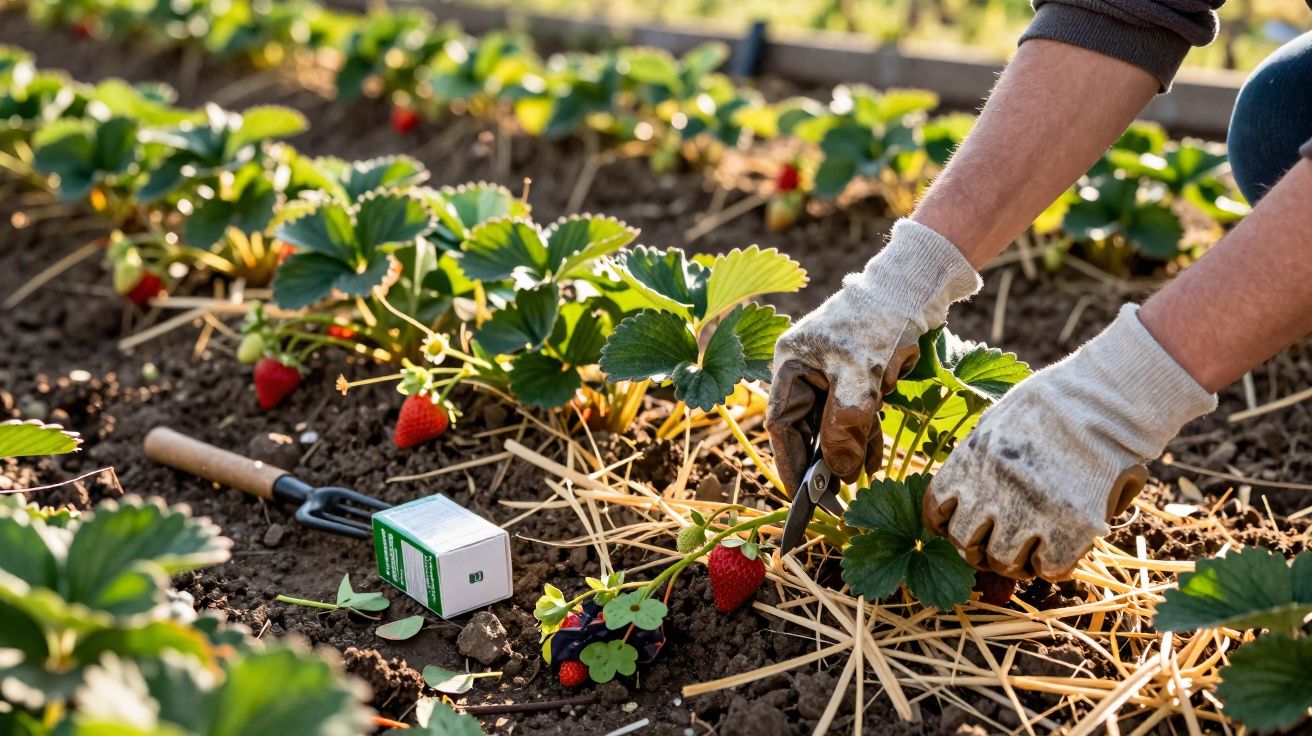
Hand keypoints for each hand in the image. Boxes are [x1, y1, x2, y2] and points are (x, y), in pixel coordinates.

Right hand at [767, 220, 980, 492]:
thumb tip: (839, 472)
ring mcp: (829, 372)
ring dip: (844, 453)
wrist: (914, 288)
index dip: (790, 462)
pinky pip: (851, 414)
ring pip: (830, 423)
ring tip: (858, 484)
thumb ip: (845, 427)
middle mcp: (803, 369)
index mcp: (790, 364)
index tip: (803, 497)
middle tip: (834, 498)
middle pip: (804, 426)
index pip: (781, 423)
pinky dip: (861, 437)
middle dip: (820, 462)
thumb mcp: (861, 380)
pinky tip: (873, 462)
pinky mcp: (854, 375)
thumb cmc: (880, 325)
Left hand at [924, 305, 1216, 579]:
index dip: (945, 524)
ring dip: (1015, 561)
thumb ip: (979, 459)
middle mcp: (992, 490)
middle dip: (978, 548)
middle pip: (965, 543)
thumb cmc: (1054, 404)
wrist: (1105, 398)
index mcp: (971, 461)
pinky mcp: (1070, 527)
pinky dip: (1052, 565)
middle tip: (997, 543)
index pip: (935, 510)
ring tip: (1032, 549)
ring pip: (1003, 562)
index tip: (960, 526)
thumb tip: (970, 495)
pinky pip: (1048, 568)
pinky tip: (1061, 549)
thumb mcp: (998, 423)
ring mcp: (1030, 511)